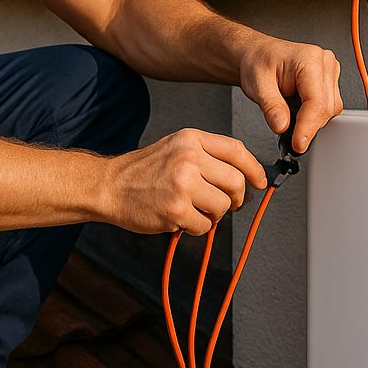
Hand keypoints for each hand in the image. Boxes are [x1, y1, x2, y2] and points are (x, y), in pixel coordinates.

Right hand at [102, 129, 267, 236]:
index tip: (258, 182)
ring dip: (213, 215)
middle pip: (236, 182)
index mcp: (191, 139)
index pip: (237, 151)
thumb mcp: (175, 147)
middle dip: (235, 199)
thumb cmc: (142, 171)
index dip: (254, 169)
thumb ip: (206, 155)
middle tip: (224, 204)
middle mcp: (188, 158)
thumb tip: (244, 173)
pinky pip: (204, 225)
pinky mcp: (176, 210)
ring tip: (194, 210)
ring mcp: (182, 184)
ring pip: (223, 206)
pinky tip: (180, 218)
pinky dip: (195, 227)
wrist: (108, 186)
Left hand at [236, 35, 342, 153]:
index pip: (316, 101)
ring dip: (312, 121)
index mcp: (308, 59)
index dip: (308, 126)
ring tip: (289, 116)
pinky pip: (329, 106)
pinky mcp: (329, 82)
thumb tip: (282, 127)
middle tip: (290, 138)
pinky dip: (313, 116)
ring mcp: (329, 72)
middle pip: (326, 107)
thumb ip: (271, 106)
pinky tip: (298, 113)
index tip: (299, 144)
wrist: (258, 56)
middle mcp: (324, 63)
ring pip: (331, 109)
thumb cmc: (258, 62)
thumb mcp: (257, 84)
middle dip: (308, 126)